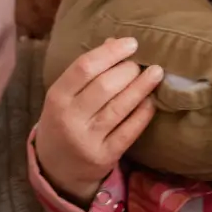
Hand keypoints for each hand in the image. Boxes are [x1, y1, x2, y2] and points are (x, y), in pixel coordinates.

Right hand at [33, 35, 163, 204]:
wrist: (56, 168)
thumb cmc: (63, 121)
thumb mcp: (64, 96)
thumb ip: (86, 72)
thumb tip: (115, 42)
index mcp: (57, 97)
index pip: (84, 67)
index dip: (110, 52)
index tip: (131, 43)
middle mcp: (70, 118)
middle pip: (104, 86)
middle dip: (128, 70)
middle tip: (140, 63)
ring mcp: (87, 140)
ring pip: (119, 108)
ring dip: (141, 87)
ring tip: (156, 73)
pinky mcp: (105, 157)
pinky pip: (129, 131)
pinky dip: (142, 114)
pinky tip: (152, 100)